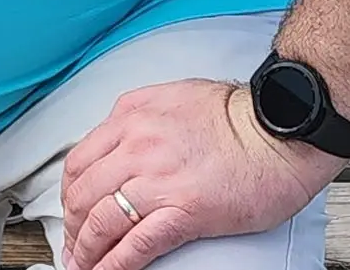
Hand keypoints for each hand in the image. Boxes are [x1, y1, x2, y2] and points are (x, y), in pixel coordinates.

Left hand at [60, 80, 343, 269]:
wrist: (280, 131)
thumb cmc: (238, 114)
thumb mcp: (171, 96)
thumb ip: (139, 116)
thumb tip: (118, 137)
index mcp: (130, 116)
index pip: (79, 160)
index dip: (69, 192)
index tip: (70, 210)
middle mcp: (136, 145)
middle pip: (83, 193)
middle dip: (72, 225)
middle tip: (72, 244)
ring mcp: (158, 179)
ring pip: (102, 220)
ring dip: (86, 249)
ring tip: (81, 264)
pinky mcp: (185, 211)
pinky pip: (137, 244)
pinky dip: (114, 264)